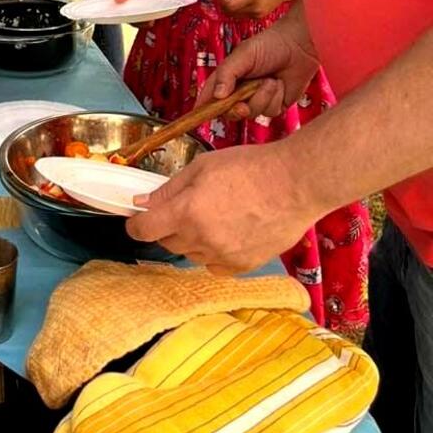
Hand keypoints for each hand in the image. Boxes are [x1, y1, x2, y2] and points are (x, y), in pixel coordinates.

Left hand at [125, 141, 316, 273]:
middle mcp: (202, 240)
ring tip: (213, 215)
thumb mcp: (202, 166)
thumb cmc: (250, 167)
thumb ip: (169, 189)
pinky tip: (226, 232)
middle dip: (168, 227)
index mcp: (187, 213)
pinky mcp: (244, 266)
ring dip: (191, 239)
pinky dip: (213, 253)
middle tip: (184, 208)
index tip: (137, 221)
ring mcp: (224, 256)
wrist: (295, 183)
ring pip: (191, 254)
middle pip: (168, 242)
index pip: (145, 230)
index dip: (136, 225)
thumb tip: (143, 203)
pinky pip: (214, 266)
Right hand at [195, 9, 320, 119]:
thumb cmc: (269, 45)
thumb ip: (226, 74)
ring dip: (261, 96)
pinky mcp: (274, 105)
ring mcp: (256, 99)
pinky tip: (280, 84)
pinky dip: (275, 98)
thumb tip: (216, 95)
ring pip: (251, 113)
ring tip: (270, 79)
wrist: (299, 46)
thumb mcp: (243, 55)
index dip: (202, 108)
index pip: (209, 96)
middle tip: (241, 103)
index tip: (197, 116)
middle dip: (236, 108)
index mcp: (227, 78)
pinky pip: (269, 112)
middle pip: (228, 111)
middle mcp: (240, 91)